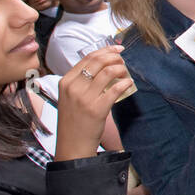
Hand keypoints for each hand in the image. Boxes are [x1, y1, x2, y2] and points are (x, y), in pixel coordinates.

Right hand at [55, 46, 133, 160]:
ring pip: (108, 72)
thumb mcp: (70, 97)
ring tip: (125, 72)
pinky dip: (125, 83)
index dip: (105, 50)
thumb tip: (103, 66)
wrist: (72, 145)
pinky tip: (129, 83)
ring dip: (121, 68)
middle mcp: (73, 87)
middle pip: (98, 62)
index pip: (87, 58)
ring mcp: (84, 98)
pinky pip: (115, 89)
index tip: (116, 49)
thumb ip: (81, 82)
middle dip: (114, 57)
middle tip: (123, 59)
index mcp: (65, 82)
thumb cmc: (74, 121)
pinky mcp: (96, 108)